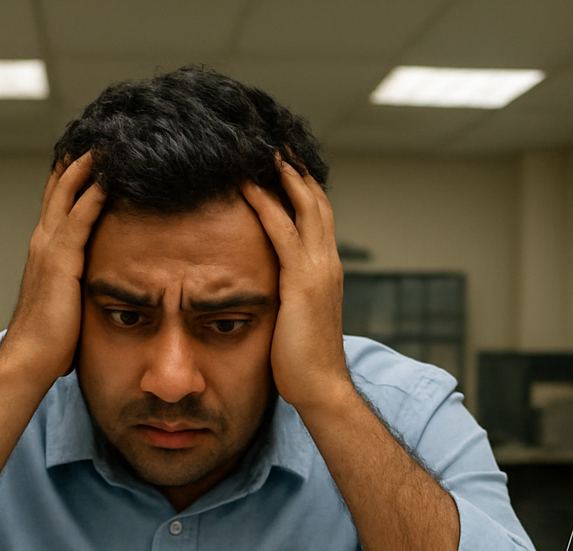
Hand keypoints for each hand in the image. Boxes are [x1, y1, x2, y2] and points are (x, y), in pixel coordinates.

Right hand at [3, 153, 106, 382]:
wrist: (29, 359)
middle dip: (78, 159)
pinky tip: (110, 176)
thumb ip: (78, 284)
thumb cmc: (49, 341)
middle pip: (60, 188)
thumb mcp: (66, 302)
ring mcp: (49, 249)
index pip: (58, 204)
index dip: (71, 178)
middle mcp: (42, 243)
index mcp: (44, 252)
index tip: (89, 155)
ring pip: (68, 194)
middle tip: (99, 134)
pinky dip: (94, 193)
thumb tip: (97, 286)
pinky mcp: (61, 260)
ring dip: (87, 166)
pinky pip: (80, 217)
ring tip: (107, 142)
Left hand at [241, 156, 350, 410]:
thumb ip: (285, 294)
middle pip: (314, 198)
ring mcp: (318, 269)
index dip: (300, 184)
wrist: (321, 389)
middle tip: (270, 137)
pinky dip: (264, 202)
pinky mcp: (302, 281)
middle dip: (294, 166)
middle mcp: (327, 262)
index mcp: (326, 270)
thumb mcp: (294, 317)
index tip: (279, 159)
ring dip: (280, 173)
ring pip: (302, 205)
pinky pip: (281, 230)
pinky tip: (245, 184)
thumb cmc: (301, 363)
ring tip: (257, 146)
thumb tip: (264, 287)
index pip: (316, 214)